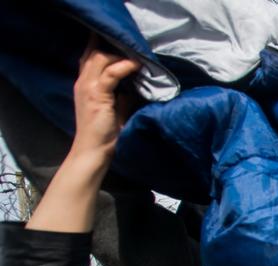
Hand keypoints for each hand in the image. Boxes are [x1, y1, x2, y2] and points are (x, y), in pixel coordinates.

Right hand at [71, 39, 140, 161]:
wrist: (93, 151)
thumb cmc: (105, 134)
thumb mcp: (115, 111)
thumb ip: (122, 98)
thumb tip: (134, 88)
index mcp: (85, 85)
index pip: (90, 57)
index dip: (103, 48)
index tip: (122, 45)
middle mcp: (83, 83)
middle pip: (95, 53)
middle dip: (114, 48)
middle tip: (133, 48)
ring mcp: (88, 88)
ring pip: (101, 58)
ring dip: (121, 55)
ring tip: (137, 56)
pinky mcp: (96, 95)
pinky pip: (111, 73)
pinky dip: (124, 66)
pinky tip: (136, 65)